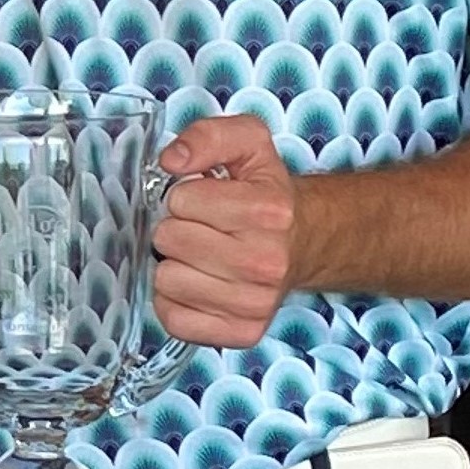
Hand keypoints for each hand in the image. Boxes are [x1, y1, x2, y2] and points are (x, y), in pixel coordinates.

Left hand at [153, 114, 295, 347]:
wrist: (303, 242)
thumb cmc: (266, 195)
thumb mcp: (248, 145)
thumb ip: (209, 136)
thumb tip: (172, 160)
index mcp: (270, 211)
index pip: (181, 200)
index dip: (185, 195)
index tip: (206, 200)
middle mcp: (267, 261)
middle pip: (169, 241)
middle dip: (177, 229)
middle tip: (203, 229)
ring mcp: (256, 302)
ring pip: (166, 281)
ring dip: (175, 266)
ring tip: (202, 257)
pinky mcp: (242, 332)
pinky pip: (173, 319)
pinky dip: (176, 302)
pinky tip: (199, 285)